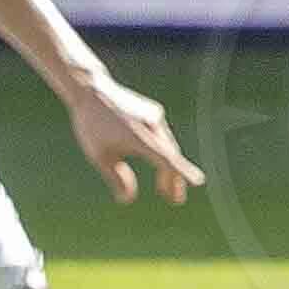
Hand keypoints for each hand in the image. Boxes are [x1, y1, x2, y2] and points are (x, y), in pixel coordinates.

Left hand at [62, 67, 199, 201]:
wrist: (90, 89)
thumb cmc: (91, 124)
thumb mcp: (99, 156)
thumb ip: (116, 178)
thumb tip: (127, 199)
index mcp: (137, 137)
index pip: (165, 158)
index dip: (182, 171)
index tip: (198, 181)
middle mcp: (150, 125)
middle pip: (169, 157)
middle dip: (172, 180)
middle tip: (174, 200)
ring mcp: (154, 116)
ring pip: (167, 147)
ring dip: (167, 168)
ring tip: (163, 189)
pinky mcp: (154, 112)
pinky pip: (162, 136)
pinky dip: (161, 151)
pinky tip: (155, 161)